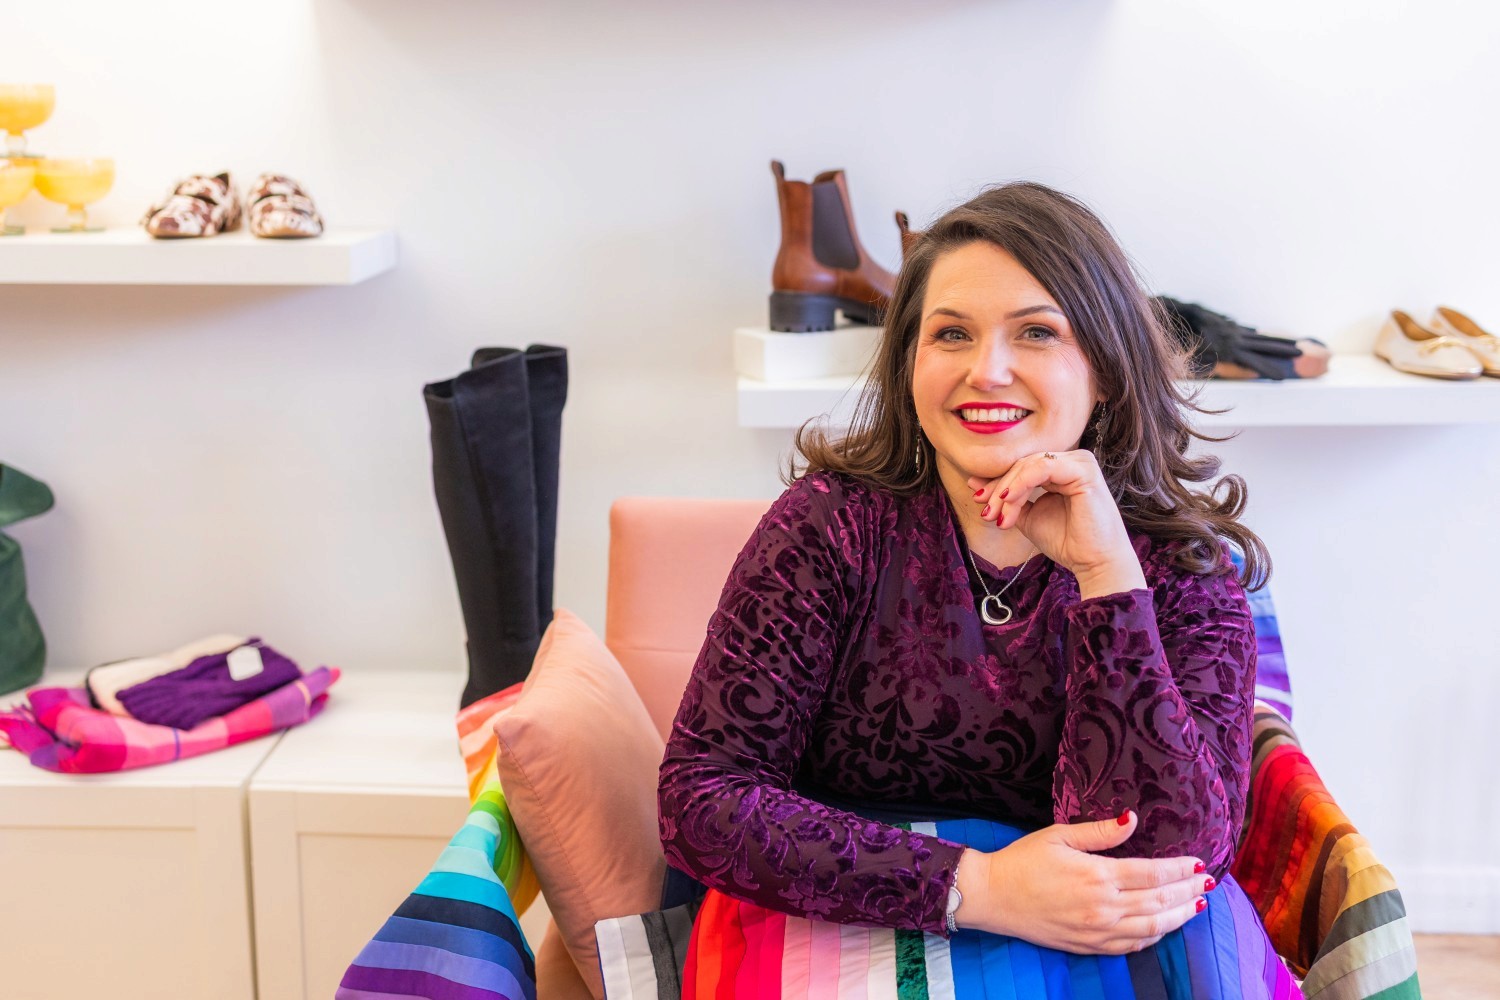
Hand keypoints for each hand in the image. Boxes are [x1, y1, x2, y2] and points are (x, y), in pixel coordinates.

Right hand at [955, 811, 1213, 953]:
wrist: (991, 896)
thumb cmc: (1022, 860)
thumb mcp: (1059, 836)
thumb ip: (1100, 832)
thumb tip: (1133, 819)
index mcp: (1098, 875)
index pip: (1152, 873)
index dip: (1179, 870)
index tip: (1199, 864)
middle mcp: (1103, 907)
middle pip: (1159, 901)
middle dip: (1187, 892)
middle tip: (1208, 884)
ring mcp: (1097, 931)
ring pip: (1151, 928)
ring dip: (1177, 917)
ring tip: (1196, 906)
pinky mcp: (1088, 945)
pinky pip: (1131, 946)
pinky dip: (1153, 937)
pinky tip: (1163, 927)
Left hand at [966, 449, 1135, 583]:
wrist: (1093, 562)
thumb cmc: (1066, 541)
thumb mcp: (1027, 516)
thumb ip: (1006, 499)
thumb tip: (974, 483)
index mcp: (1060, 468)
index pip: (1021, 467)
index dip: (997, 483)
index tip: (978, 501)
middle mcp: (1072, 460)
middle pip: (1022, 464)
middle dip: (999, 489)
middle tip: (986, 512)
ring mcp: (1080, 462)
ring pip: (1029, 465)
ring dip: (1008, 490)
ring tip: (998, 515)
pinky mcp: (1084, 470)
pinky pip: (1043, 467)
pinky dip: (1021, 483)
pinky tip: (1009, 499)